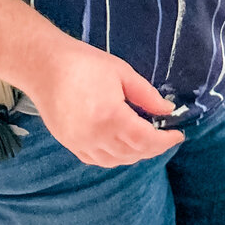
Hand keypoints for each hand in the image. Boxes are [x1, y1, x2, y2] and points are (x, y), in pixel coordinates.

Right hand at [24, 37, 183, 166]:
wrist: (45, 66)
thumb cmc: (85, 64)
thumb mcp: (123, 73)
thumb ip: (147, 95)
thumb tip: (167, 111)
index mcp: (112, 117)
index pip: (146, 140)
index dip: (165, 141)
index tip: (179, 135)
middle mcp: (96, 137)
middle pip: (133, 153)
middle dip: (154, 148)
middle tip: (166, 136)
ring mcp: (81, 144)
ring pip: (116, 160)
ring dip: (136, 154)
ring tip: (147, 141)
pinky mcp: (70, 144)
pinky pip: (98, 160)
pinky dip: (115, 157)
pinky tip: (123, 146)